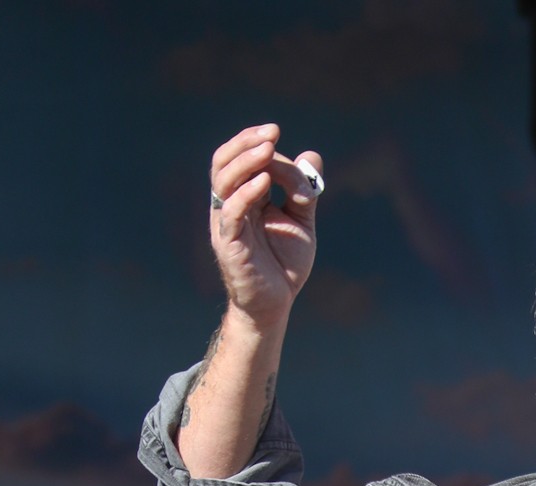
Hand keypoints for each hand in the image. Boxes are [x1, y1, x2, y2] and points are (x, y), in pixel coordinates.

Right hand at [208, 123, 321, 325]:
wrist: (277, 304)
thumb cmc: (285, 264)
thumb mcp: (301, 222)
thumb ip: (304, 191)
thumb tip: (312, 156)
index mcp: (244, 197)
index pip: (241, 159)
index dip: (255, 142)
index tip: (275, 131)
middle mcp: (230, 205)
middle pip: (224, 162)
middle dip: (246, 143)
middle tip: (271, 133)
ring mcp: (226, 223)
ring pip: (223, 181)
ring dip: (245, 160)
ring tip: (267, 149)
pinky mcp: (229, 243)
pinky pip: (231, 212)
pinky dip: (246, 193)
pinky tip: (264, 182)